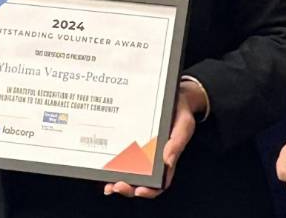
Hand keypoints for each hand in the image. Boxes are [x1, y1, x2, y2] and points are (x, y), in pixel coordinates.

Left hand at [105, 83, 197, 197]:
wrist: (174, 95)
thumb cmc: (180, 112)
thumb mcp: (184, 125)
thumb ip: (177, 143)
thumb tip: (167, 162)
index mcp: (166, 160)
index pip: (159, 183)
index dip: (149, 191)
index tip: (139, 191)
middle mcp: (151, 159)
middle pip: (140, 181)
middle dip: (127, 188)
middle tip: (115, 187)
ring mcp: (139, 151)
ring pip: (127, 172)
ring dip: (116, 180)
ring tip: (106, 184)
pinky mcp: (130, 141)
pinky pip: (120, 155)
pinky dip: (111, 163)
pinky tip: (102, 165)